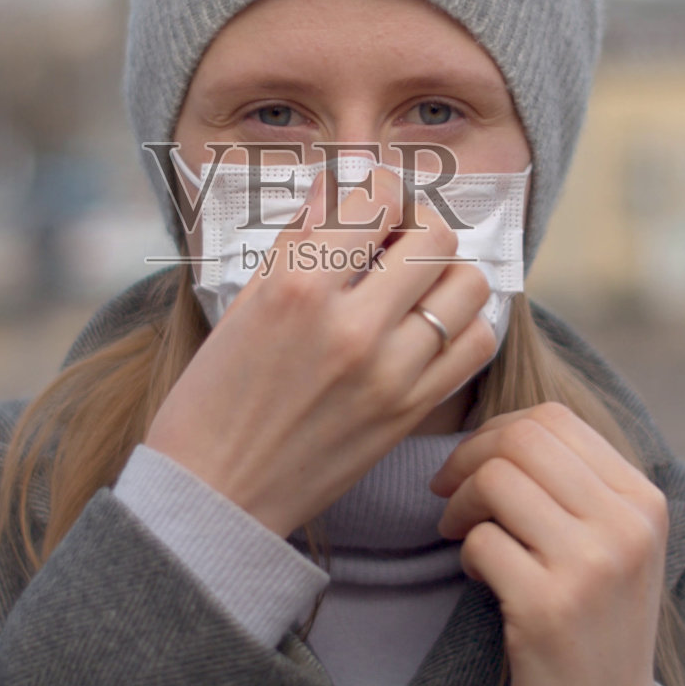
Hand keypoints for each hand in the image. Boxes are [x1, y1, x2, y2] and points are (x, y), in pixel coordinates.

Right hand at [145, 169, 497, 535]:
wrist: (212, 496)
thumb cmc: (210, 398)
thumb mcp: (240, 305)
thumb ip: (295, 242)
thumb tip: (334, 190)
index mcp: (297, 288)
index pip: (378, 199)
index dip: (379, 190)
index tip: (370, 205)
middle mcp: (351, 325)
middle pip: (436, 236)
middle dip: (417, 228)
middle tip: (394, 245)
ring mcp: (388, 373)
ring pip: (467, 287)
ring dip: (446, 275)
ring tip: (415, 288)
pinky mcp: (408, 413)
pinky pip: (474, 346)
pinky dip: (462, 326)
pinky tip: (430, 328)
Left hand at [430, 403, 667, 685]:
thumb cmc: (596, 614)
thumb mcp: (616, 542)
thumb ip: (580, 482)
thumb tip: (505, 425)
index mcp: (643, 500)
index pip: (556, 419)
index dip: (497, 429)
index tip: (475, 461)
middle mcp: (625, 527)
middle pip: (522, 440)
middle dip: (468, 457)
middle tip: (449, 491)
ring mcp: (590, 566)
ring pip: (496, 481)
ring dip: (461, 505)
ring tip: (465, 534)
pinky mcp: (548, 606)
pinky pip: (481, 542)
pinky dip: (468, 555)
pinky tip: (484, 578)